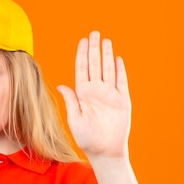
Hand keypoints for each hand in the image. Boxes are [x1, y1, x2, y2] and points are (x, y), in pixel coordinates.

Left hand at [57, 31, 131, 158]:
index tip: (83, 41)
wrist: (105, 151)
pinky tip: (117, 59)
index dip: (82, 55)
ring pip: (108, 69)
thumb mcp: (74, 119)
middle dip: (94, 49)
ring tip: (105, 41)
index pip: (82, 69)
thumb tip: (61, 85)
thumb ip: (70, 100)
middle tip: (94, 33)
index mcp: (83, 94)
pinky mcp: (122, 100)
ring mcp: (110, 95)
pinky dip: (120, 70)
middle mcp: (96, 91)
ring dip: (107, 55)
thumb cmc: (87, 139)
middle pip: (95, 65)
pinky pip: (121, 82)